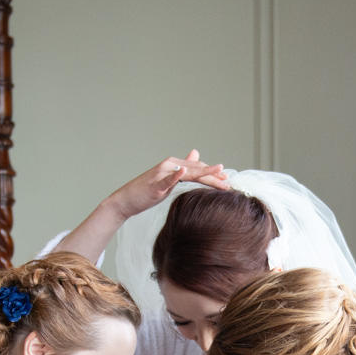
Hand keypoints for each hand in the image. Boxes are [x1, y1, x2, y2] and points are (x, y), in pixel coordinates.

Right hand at [106, 151, 230, 221]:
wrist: (126, 200)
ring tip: (218, 171)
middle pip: (196, 170)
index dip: (213, 173)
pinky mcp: (155, 184)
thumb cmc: (147, 191)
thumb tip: (196, 154)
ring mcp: (162, 174)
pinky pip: (167, 179)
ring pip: (187, 173)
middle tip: (229, 182)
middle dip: (214, 176)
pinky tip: (185, 170)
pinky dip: (175, 175)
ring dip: (204, 173)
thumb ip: (183, 169)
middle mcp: (170, 166)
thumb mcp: (168, 179)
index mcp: (174, 166)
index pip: (198, 168)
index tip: (227, 179)